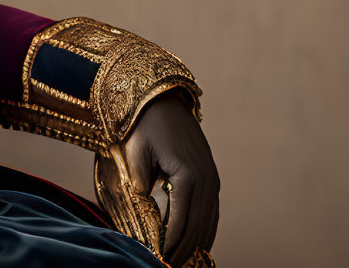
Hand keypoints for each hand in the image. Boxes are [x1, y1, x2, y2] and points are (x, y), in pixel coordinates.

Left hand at [125, 89, 219, 264]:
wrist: (160, 97)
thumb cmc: (141, 123)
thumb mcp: (135, 153)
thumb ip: (140, 184)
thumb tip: (144, 212)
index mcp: (188, 176)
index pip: (181, 222)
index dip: (171, 245)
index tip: (159, 259)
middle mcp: (207, 180)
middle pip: (198, 227)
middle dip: (184, 250)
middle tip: (168, 265)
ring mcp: (212, 178)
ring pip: (208, 222)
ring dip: (195, 243)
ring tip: (179, 259)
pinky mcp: (211, 175)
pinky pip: (211, 210)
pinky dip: (203, 229)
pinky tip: (194, 241)